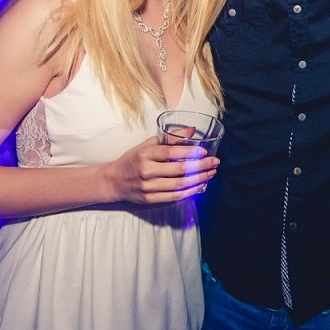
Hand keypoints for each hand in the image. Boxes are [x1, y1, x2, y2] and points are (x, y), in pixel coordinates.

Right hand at [101, 136, 219, 203]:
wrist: (114, 180)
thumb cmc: (134, 159)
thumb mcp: (148, 144)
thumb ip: (170, 138)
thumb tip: (192, 130)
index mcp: (146, 154)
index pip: (171, 152)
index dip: (190, 152)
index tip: (205, 151)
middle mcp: (146, 171)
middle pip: (179, 170)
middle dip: (200, 166)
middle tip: (214, 162)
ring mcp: (148, 187)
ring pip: (179, 185)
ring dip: (198, 179)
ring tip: (211, 173)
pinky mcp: (150, 199)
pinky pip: (174, 197)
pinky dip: (189, 191)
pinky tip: (200, 185)